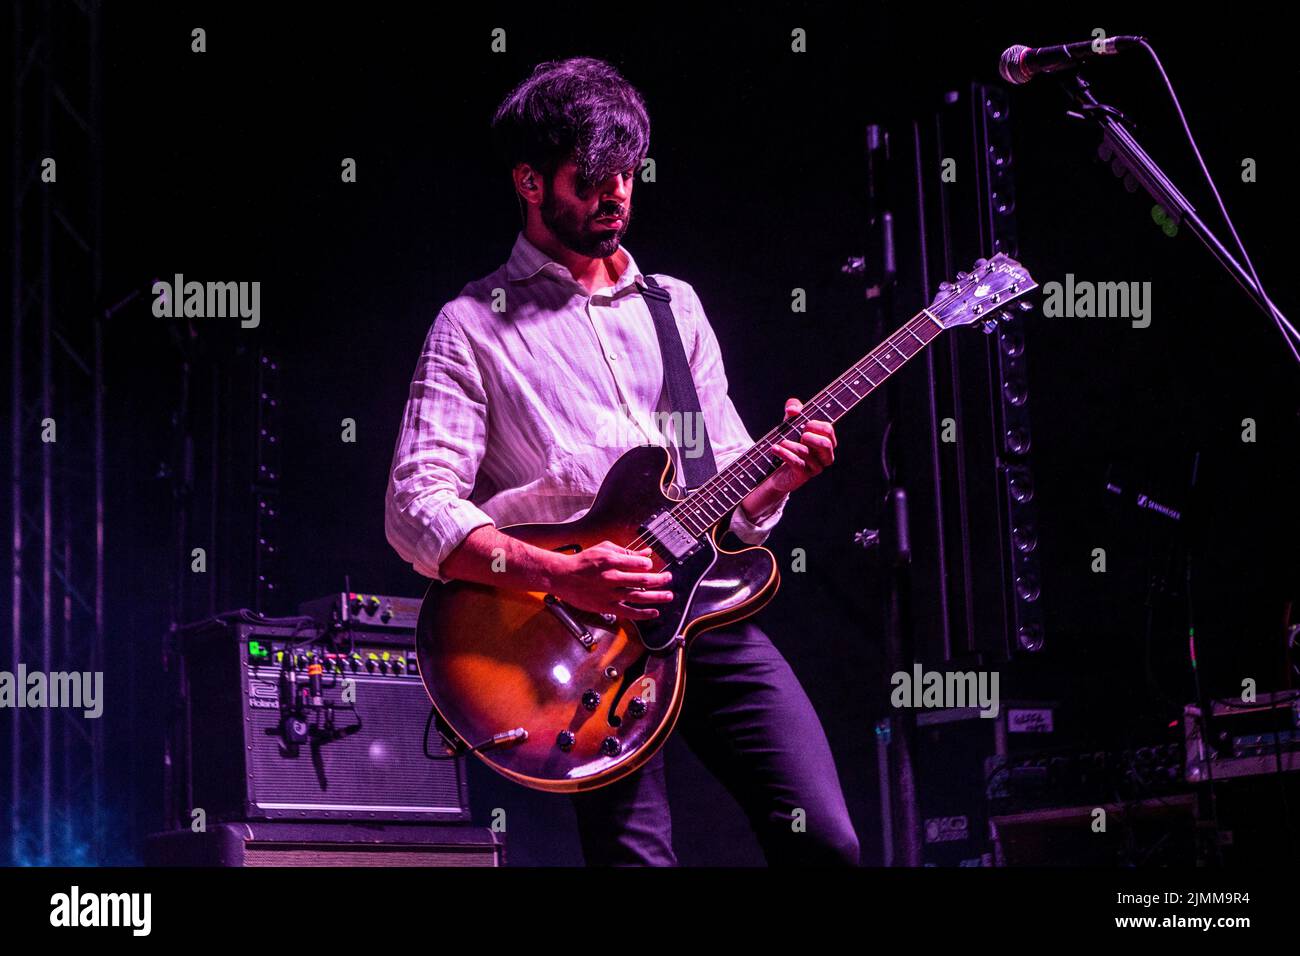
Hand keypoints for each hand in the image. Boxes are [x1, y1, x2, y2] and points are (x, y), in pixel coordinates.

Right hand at [549, 541, 673, 620]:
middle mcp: (612, 577)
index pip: (639, 563)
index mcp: (612, 560)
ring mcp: (609, 594)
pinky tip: (654, 613)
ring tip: (669, 595)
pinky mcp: (606, 606)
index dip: (649, 565)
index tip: (651, 567)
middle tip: (668, 578)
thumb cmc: (583, 562)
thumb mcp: (604, 549)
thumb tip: (646, 553)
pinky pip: (628, 612)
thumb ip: (626, 551)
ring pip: (639, 596)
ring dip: (657, 597)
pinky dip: (643, 614)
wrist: (562, 576)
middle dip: (660, 579)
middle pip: (643, 580)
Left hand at [766, 397, 835, 494]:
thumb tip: (793, 410)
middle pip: (826, 444)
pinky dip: (784, 453)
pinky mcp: (804, 475)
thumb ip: (793, 407)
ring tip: (781, 442)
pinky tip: (775, 448)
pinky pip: (796, 462)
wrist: (776, 468)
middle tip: (799, 435)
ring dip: (790, 444)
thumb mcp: (790, 421)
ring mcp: (816, 467)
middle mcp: (825, 456)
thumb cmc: (789, 441)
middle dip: (809, 436)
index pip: (828, 429)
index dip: (814, 424)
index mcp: (827, 441)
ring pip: (806, 452)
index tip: (804, 425)